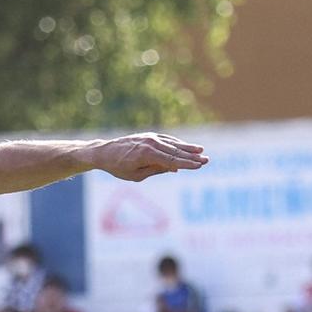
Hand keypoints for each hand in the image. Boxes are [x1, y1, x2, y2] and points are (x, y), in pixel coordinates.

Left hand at [89, 133, 207, 181]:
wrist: (104, 152)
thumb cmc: (118, 167)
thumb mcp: (136, 175)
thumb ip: (156, 170)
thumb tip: (175, 167)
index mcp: (147, 154)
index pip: (172, 160)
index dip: (187, 163)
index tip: (199, 165)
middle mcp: (150, 143)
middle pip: (175, 151)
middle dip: (192, 156)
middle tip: (207, 159)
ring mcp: (150, 137)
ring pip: (173, 143)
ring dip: (188, 147)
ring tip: (201, 151)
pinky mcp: (149, 136)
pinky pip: (167, 140)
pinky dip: (177, 143)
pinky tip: (187, 147)